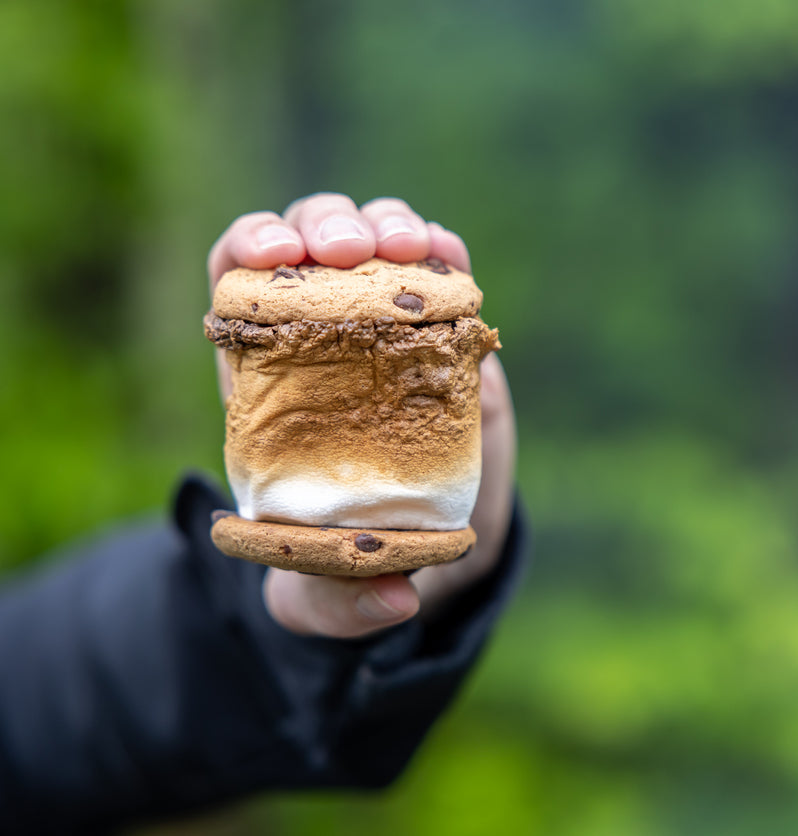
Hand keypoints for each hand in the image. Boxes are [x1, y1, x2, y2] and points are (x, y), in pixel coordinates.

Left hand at [207, 193, 515, 637]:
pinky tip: (448, 255)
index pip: (237, 281)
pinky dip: (442, 250)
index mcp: (272, 377)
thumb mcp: (332, 593)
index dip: (247, 251)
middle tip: (347, 252)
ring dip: (385, 226)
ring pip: (372, 239)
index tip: (273, 256)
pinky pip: (440, 267)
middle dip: (321, 226)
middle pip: (304, 241)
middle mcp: (327, 334)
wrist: (427, 538)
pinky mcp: (448, 329)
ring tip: (407, 250)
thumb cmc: (357, 555)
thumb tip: (398, 599)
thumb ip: (344, 601)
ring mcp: (390, 324)